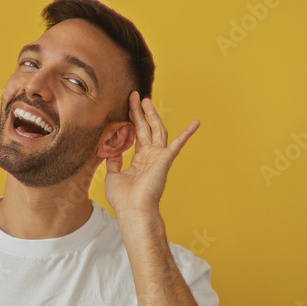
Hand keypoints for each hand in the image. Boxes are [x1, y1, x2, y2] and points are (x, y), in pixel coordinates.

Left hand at [104, 91, 199, 217]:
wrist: (133, 210)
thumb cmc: (123, 198)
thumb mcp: (113, 176)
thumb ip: (114, 161)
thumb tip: (111, 150)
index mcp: (139, 161)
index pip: (135, 136)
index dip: (130, 121)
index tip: (126, 107)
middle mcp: (150, 157)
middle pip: (145, 128)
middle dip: (139, 112)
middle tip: (134, 96)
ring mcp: (158, 158)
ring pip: (157, 130)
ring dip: (152, 115)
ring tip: (146, 99)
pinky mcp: (165, 160)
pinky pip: (178, 144)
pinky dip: (187, 133)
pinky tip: (195, 122)